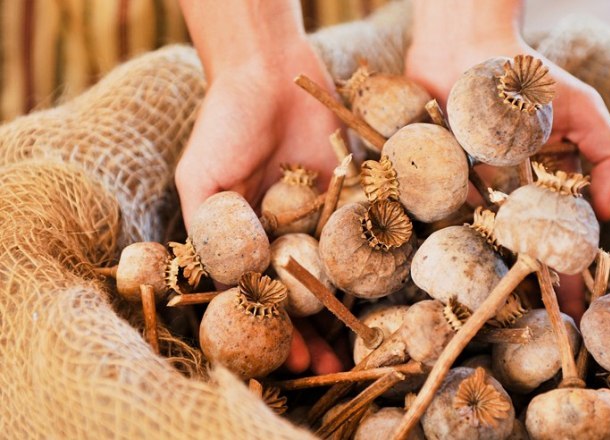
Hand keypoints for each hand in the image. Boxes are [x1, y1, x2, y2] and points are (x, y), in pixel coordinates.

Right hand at [177, 0, 342, 373]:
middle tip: (325, 366)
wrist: (269, 75)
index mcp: (244, 243)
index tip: (282, 358)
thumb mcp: (202, 180)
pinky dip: (369, 268)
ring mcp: (318, 223)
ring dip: (341, 315)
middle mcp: (283, 239)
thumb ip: (211, 229)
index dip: (269, 331)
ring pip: (333, 277)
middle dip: (311, 334)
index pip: (258, 299)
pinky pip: (361, 239)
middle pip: (299, 298)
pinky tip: (379, 297)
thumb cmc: (224, 127)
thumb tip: (239, 277)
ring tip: (354, 349)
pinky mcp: (350, 200)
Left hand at [406, 0, 609, 316]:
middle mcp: (506, 195)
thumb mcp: (583, 111)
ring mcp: (469, 192)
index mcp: (540, 187)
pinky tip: (451, 278)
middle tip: (537, 324)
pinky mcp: (434, 182)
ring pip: (480, 244)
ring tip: (497, 313)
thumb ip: (609, 156)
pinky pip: (438, 218)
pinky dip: (441, 244)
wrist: (467, 47)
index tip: (575, 307)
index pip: (557, 238)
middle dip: (530, 288)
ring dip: (489, 277)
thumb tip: (606, 212)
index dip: (568, 273)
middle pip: (518, 251)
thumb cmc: (529, 78)